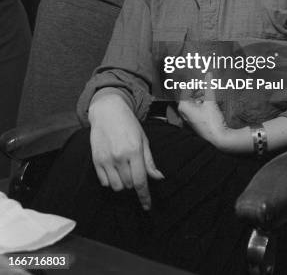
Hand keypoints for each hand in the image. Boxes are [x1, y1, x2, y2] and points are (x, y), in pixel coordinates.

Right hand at [88, 92, 163, 208]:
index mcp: (134, 150)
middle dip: (134, 183)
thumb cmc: (128, 124)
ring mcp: (106, 159)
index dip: (145, 196)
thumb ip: (149, 161)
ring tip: (124, 170)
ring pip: (116, 186)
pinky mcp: (96, 160)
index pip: (141, 181)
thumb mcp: (143, 139)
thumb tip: (159, 178)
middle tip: (134, 170)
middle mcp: (120, 156)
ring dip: (123, 184)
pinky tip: (114, 169)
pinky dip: (111, 181)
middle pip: (129, 185)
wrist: (107, 111)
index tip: (147, 206)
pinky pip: (104, 182)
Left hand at [178, 75, 227, 148]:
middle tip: (207, 81)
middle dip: (200, 88)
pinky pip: (199, 107)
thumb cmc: (211, 121)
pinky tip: (214, 100)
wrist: (218, 138)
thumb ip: (209, 86)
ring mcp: (189, 116)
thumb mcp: (211, 101)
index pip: (187, 88)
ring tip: (211, 89)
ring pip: (196, 100)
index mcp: (183, 106)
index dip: (194, 82)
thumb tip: (209, 74)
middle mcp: (184, 111)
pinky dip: (205, 102)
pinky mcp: (196, 120)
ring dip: (204, 95)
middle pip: (191, 94)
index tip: (201, 76)